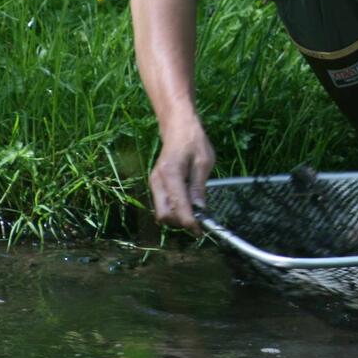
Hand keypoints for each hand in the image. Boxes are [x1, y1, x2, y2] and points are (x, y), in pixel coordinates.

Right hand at [149, 118, 214, 235]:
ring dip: (176, 217)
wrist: (178, 126)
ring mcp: (154, 182)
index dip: (189, 222)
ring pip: (161, 212)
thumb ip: (199, 187)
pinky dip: (173, 209)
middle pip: (164, 215)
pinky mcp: (155, 184)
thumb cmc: (194, 141)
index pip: (178, 206)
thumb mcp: (204, 162)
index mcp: (170, 173)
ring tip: (195, 213)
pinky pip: (162, 204)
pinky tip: (187, 204)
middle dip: (180, 223)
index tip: (200, 231)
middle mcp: (157, 180)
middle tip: (198, 222)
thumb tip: (199, 211)